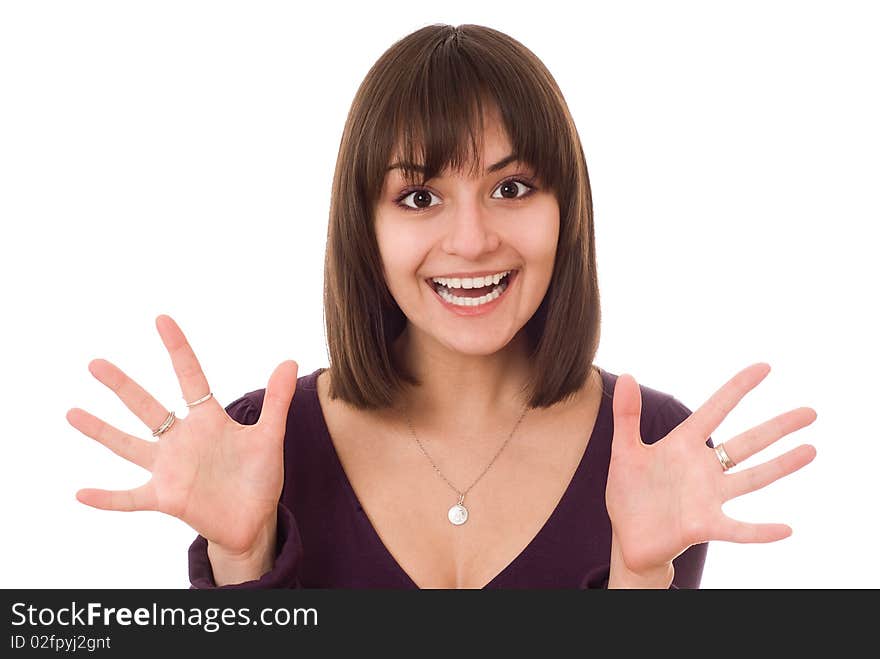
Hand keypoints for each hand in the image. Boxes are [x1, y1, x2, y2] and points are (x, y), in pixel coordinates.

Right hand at [67, 314, 298, 555]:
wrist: (254, 519)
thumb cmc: (259, 476)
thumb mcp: (270, 437)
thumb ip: (277, 401)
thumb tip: (291, 362)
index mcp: (208, 420)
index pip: (190, 376)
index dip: (177, 349)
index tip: (161, 319)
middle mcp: (183, 439)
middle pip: (148, 407)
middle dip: (123, 386)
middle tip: (96, 363)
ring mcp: (171, 469)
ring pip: (129, 446)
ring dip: (101, 431)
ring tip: (71, 412)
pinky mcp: (166, 498)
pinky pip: (130, 498)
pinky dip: (107, 498)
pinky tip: (80, 494)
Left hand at [605, 362, 816, 576]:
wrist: (628, 536)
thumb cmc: (629, 492)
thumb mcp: (625, 451)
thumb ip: (627, 416)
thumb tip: (628, 376)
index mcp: (683, 445)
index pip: (715, 410)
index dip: (738, 388)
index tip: (765, 367)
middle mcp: (703, 468)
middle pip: (747, 443)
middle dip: (777, 427)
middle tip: (810, 412)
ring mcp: (707, 497)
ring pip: (752, 479)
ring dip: (781, 466)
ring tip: (811, 450)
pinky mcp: (704, 525)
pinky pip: (738, 529)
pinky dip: (760, 531)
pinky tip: (786, 530)